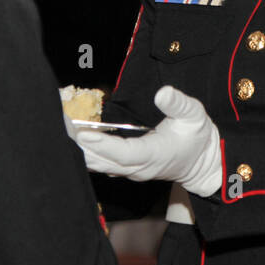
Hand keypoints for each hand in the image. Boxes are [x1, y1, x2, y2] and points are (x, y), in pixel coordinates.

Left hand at [72, 86, 221, 196]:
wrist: (203, 163)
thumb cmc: (198, 138)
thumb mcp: (195, 116)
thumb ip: (178, 104)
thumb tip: (162, 93)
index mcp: (155, 155)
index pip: (125, 153)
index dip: (104, 144)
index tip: (84, 134)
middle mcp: (139, 168)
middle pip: (104, 161)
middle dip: (81, 146)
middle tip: (61, 128)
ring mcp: (131, 171)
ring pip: (99, 165)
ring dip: (79, 151)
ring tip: (60, 133)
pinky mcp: (125, 169)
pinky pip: (100, 164)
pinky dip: (85, 153)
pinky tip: (71, 141)